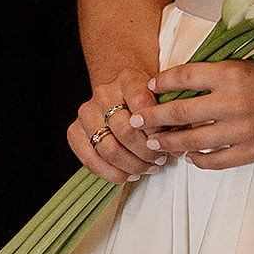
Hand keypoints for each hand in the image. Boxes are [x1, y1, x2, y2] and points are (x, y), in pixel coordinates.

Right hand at [67, 68, 171, 184]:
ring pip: (108, 149)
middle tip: (159, 160)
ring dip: (131, 165)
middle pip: (124, 130)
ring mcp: (86, 111)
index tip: (166, 141)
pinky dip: (112, 173)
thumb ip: (170, 118)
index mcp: (128, 78)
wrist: (120, 90)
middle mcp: (103, 92)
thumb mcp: (161, 97)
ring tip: (146, 168)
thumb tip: (179, 148)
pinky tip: (128, 175)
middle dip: (145, 152)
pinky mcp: (74, 131)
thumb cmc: (146, 98)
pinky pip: (90, 160)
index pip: (141, 103)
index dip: (155, 128)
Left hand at [136, 57, 253, 170]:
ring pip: (193, 140)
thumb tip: (189, 83)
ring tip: (155, 143)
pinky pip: (216, 160)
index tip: (149, 88)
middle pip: (180, 112)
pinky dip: (199, 160)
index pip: (185, 76)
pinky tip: (192, 157)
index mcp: (234, 72)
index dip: (161, 82)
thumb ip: (224, 73)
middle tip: (136, 121)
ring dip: (169, 142)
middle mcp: (234, 101)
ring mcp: (243, 129)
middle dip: (153, 117)